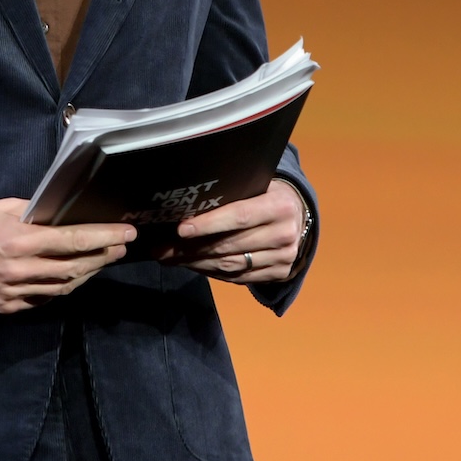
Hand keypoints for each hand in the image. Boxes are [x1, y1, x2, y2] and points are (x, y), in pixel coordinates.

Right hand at [0, 199, 136, 313]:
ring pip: (61, 287)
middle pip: (73, 268)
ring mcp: (11, 292)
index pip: (73, 240)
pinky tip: (72, 277)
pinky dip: (60, 288)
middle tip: (121, 247)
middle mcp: (18, 270)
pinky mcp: (4, 307)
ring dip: (86, 274)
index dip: (104, 238)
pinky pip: (42, 300)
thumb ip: (33, 214)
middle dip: (102, 257)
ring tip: (101, 261)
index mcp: (18, 240)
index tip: (126, 234)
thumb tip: (62, 214)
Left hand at [159, 178, 306, 283]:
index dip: (209, 224)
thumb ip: (232, 191)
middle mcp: (285, 234)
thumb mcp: (258, 183)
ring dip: (195, 262)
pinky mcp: (279, 274)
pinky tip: (192, 265)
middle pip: (229, 245)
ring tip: (170, 257)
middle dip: (190, 248)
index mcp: (279, 205)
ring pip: (230, 265)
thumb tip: (187, 200)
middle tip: (161, 247)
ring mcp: (283, 257)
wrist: (299, 214)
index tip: (180, 229)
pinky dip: (211, 272)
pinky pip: (238, 277)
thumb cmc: (267, 193)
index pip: (240, 216)